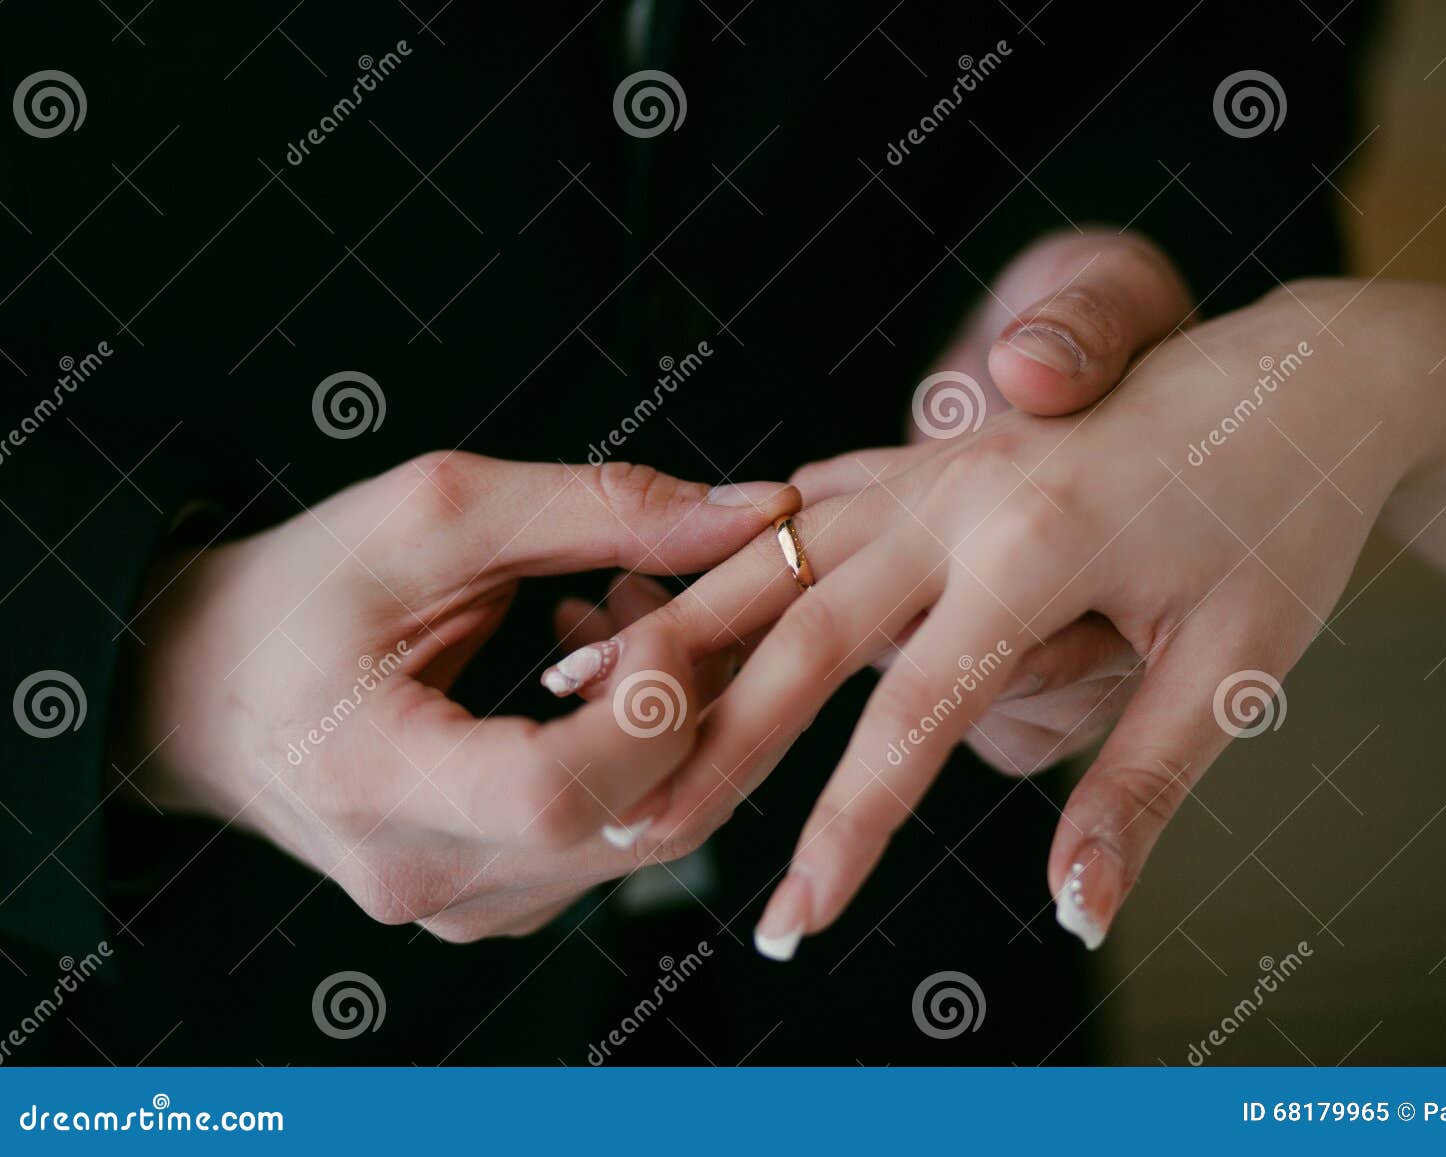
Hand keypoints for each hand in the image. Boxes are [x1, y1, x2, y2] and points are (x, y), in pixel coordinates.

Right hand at [118, 453, 796, 941]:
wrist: (205, 689)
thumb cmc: (301, 592)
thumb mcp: (435, 514)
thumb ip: (603, 508)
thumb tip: (763, 508)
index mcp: (372, 784)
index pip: (559, 793)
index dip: (649, 706)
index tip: (656, 614)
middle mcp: (425, 878)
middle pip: (639, 823)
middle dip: (695, 698)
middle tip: (664, 588)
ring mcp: (467, 906)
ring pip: (652, 832)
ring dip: (674, 717)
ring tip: (617, 609)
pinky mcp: (498, 900)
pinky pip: (618, 839)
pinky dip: (642, 751)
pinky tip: (597, 667)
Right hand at [581, 279, 1445, 956]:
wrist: (1300, 379)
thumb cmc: (1283, 519)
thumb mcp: (1238, 663)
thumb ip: (1140, 787)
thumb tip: (1074, 914)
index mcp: (1039, 547)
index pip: (912, 720)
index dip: (844, 833)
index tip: (790, 923)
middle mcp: (962, 495)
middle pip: (801, 631)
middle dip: (712, 736)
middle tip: (633, 825)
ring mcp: (935, 462)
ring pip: (775, 552)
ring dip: (682, 628)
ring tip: (583, 690)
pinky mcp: (928, 452)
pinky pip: (804, 501)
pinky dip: (729, 552)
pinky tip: (666, 587)